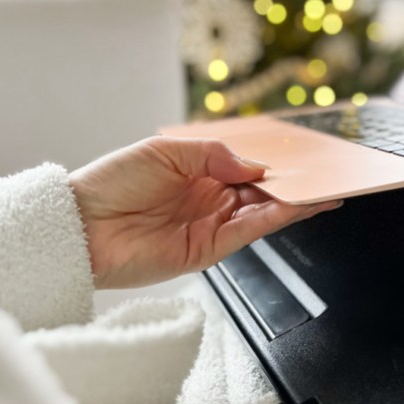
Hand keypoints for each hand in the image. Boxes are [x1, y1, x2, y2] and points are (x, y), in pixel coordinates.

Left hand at [69, 136, 341, 288]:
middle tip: (323, 176)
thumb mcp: (167, 152)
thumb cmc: (112, 183)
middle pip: (261, 193)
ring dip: (293, 203)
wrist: (79, 225)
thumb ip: (214, 155)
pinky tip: (294, 206)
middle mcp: (209, 201)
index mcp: (198, 174)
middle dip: (292, 185)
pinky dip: (274, 220)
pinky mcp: (207, 251)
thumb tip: (256, 167)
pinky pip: (248, 232)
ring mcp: (210, 226)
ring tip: (322, 191)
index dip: (274, 165)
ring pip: (262, 214)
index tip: (302, 159)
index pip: (247, 170)